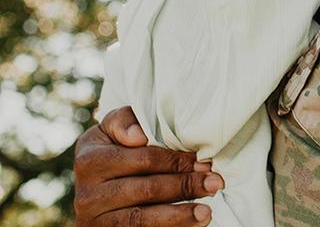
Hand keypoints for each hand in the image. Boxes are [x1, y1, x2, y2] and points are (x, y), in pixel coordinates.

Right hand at [74, 107, 222, 226]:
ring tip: (207, 212)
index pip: (143, 160)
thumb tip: (139, 136)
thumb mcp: (113, 130)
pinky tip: (192, 224)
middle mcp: (87, 193)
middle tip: (215, 183)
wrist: (96, 188)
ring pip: (141, 219)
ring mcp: (94, 220)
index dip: (176, 161)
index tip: (203, 161)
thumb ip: (124, 122)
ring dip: (179, 215)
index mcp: (90, 159)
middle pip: (146, 190)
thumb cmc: (114, 150)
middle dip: (185, 186)